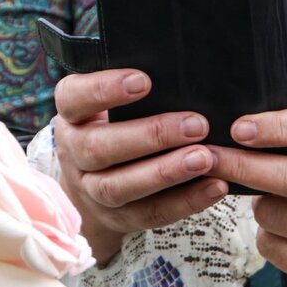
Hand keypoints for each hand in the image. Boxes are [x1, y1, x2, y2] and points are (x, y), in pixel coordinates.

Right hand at [53, 69, 228, 262]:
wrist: (95, 179)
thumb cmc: (117, 122)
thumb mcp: (113, 101)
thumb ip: (136, 86)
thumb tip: (183, 68)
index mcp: (72, 115)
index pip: (75, 98)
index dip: (104, 90)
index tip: (143, 81)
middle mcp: (74, 153)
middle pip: (100, 148)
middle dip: (151, 136)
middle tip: (197, 125)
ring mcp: (92, 190)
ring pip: (121, 186)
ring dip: (167, 172)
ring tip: (205, 158)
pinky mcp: (118, 217)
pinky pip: (149, 213)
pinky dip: (185, 201)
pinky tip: (214, 186)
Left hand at [207, 106, 286, 281]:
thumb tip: (236, 129)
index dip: (278, 128)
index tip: (240, 128)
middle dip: (246, 168)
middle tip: (209, 158)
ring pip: (275, 215)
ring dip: (258, 204)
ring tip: (270, 195)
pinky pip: (272, 246)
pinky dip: (265, 233)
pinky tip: (281, 224)